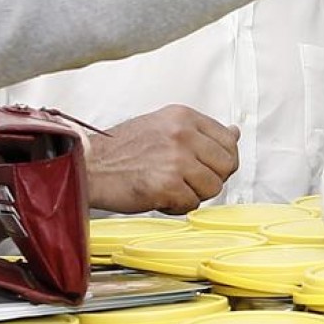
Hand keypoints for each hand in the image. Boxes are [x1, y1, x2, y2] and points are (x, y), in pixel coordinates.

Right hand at [86, 105, 239, 213]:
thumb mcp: (164, 126)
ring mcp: (176, 159)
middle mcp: (182, 134)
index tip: (207, 166)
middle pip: (227, 165)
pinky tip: (158, 195)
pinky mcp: (168, 184)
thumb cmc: (120, 150)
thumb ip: (200, 132)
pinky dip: (176, 206)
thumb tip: (235, 133)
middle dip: (211, 178)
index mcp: (183, 116)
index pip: (229, 141)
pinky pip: (192, 204)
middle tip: (187, 180)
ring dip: (193, 194)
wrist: (88, 167)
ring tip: (169, 186)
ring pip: (213, 187)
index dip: (221, 159)